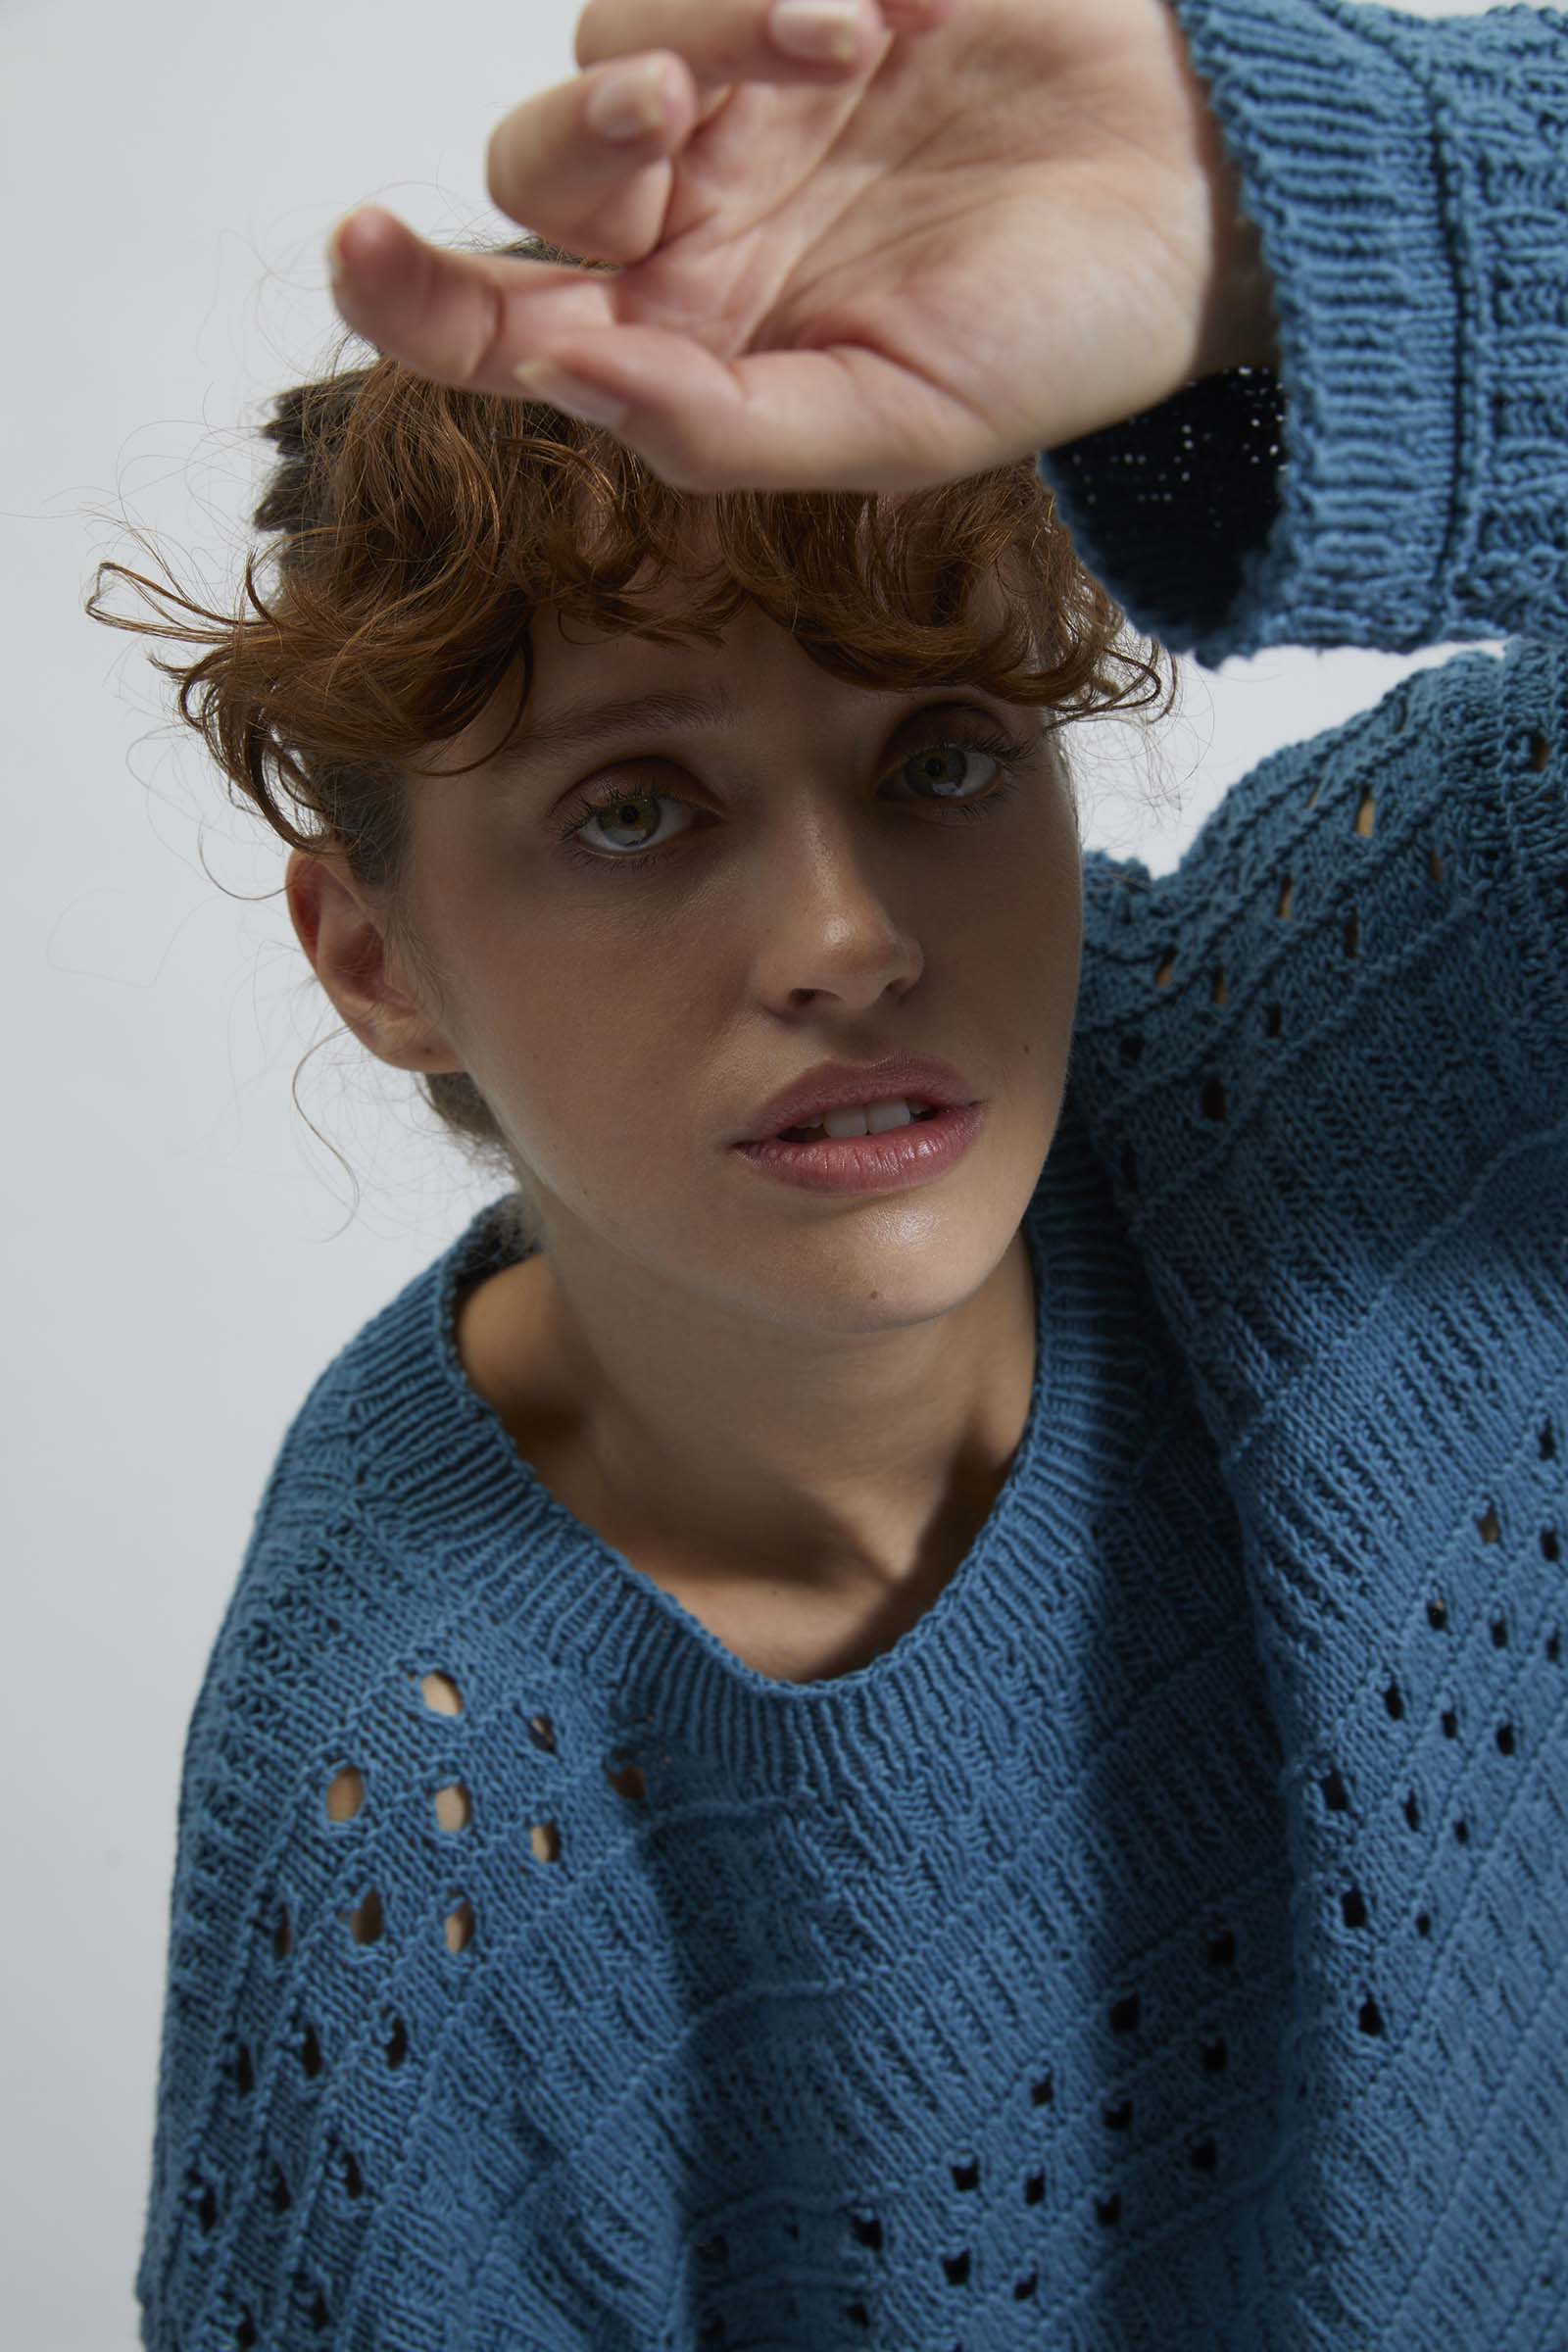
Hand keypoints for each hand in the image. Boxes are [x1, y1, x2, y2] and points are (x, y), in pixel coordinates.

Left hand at [326, 0, 1279, 494]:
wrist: (1213, 202)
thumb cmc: (1063, 336)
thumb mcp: (902, 427)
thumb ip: (725, 430)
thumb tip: (570, 383)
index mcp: (703, 349)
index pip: (513, 330)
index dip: (414, 297)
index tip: (359, 245)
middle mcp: (705, 224)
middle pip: (536, 169)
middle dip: (575, 142)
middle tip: (672, 123)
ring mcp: (751, 97)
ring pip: (609, 34)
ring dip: (695, 23)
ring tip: (845, 43)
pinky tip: (889, 8)